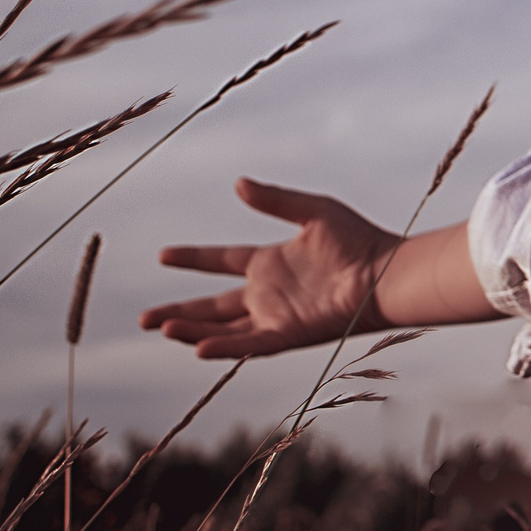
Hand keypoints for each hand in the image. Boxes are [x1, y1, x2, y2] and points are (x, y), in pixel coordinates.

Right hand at [137, 177, 398, 358]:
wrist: (387, 272)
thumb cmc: (360, 240)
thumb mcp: (313, 211)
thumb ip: (275, 200)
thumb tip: (239, 183)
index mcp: (271, 262)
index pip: (221, 261)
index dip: (193, 259)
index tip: (163, 255)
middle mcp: (268, 292)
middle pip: (212, 305)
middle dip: (177, 311)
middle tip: (142, 319)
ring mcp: (275, 316)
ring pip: (222, 327)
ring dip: (191, 329)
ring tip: (160, 328)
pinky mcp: (288, 333)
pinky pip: (249, 343)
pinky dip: (224, 346)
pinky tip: (197, 347)